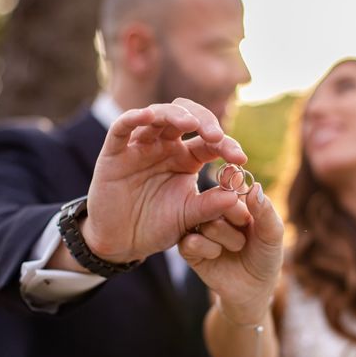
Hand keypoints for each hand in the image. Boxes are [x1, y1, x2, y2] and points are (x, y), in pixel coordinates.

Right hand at [81, 98, 246, 263]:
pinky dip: (133, 118)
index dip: (227, 145)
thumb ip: (211, 206)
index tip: (240, 159)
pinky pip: (122, 127)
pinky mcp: (115, 152)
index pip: (210, 142)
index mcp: (187, 158)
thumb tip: (236, 195)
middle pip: (187, 117)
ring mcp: (140, 145)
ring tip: (191, 123)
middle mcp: (166, 146)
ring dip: (175, 114)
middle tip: (216, 136)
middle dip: (205, 121)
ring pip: (158, 115)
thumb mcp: (189, 217)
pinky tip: (147, 115)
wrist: (122, 242)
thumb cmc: (157, 225)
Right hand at [179, 183, 283, 323]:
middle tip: (245, 226)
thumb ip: (266, 212)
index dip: (236, 189)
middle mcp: (214, 210)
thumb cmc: (265, 256)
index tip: (245, 198)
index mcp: (234, 200)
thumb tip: (255, 187)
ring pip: (206, 222)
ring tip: (237, 247)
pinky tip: (217, 255)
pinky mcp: (189, 248)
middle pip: (216, 200)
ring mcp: (199, 228)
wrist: (253, 289)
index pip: (230, 183)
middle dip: (235, 216)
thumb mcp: (272, 235)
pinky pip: (191, 242)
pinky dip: (208, 250)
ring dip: (227, 238)